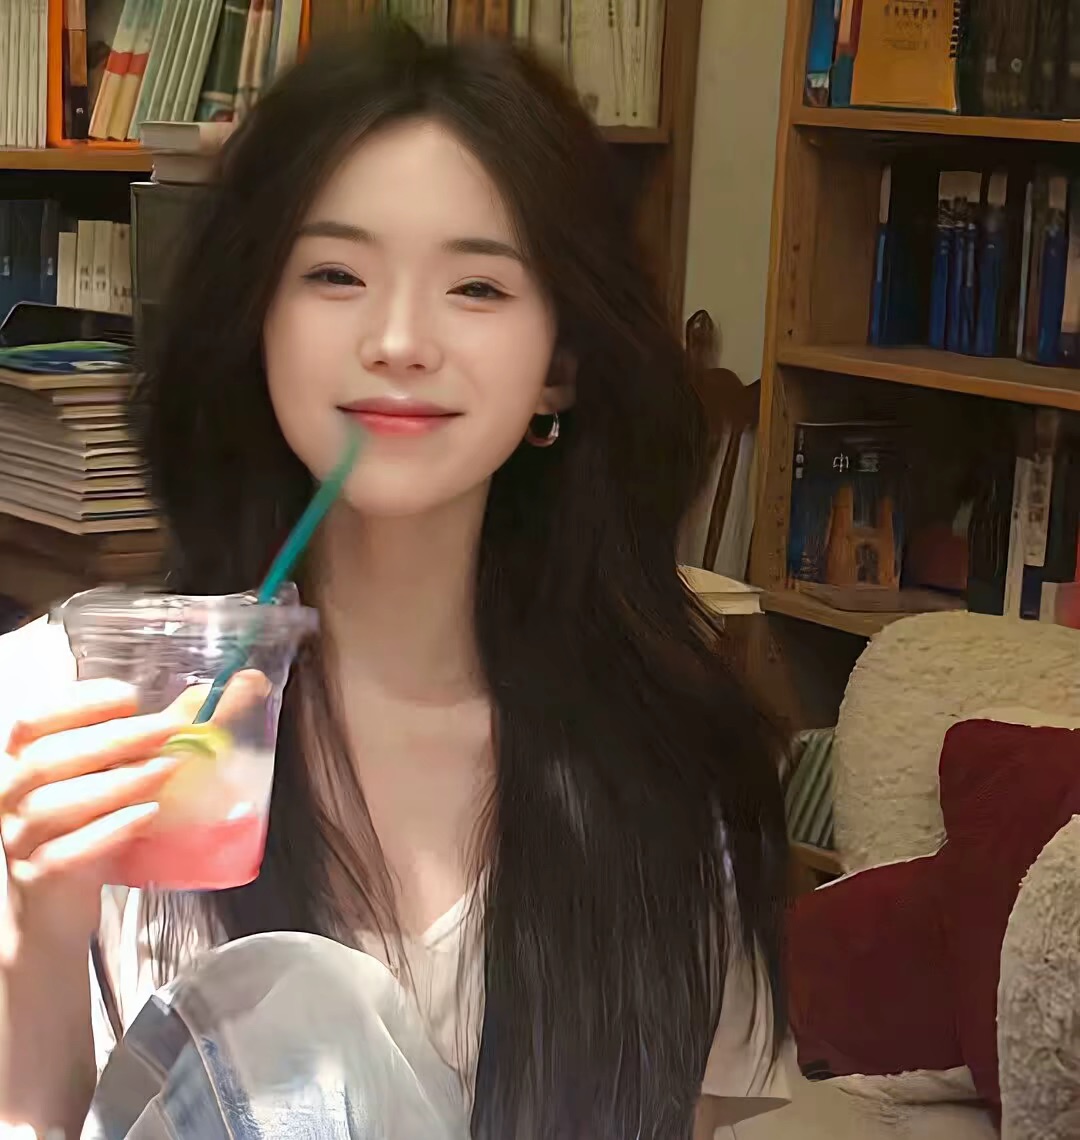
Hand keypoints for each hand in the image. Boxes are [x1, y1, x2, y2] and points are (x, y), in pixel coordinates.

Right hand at [0, 672, 266, 949]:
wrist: (59, 902)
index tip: (130, 697)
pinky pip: (64, 854)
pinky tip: (146, 816)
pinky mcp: (39, 878)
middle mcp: (15, 794)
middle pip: (49, 758)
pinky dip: (108, 831)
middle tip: (168, 730)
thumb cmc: (90, 823)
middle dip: (114, 739)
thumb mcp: (123, 771)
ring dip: (116, 783)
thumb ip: (169, 728)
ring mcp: (22, 838)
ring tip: (166, 769)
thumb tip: (235, 687)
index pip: (36, 721)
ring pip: (53, 805)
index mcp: (27, 759)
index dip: (80, 704)